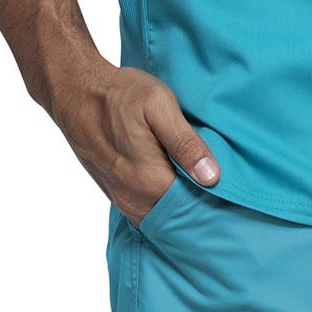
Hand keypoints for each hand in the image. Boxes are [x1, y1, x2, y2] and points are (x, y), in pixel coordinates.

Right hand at [44, 55, 220, 227]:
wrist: (76, 93)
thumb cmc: (120, 95)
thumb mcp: (159, 106)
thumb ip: (185, 143)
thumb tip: (212, 177)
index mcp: (151, 181)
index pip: (195, 209)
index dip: (217, 203)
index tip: (234, 194)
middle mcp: (135, 200)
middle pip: (178, 218)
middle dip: (201, 210)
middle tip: (224, 194)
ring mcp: (122, 199)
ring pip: (161, 217)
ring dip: (181, 209)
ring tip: (202, 189)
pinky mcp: (114, 193)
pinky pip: (145, 211)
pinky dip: (162, 206)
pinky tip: (176, 187)